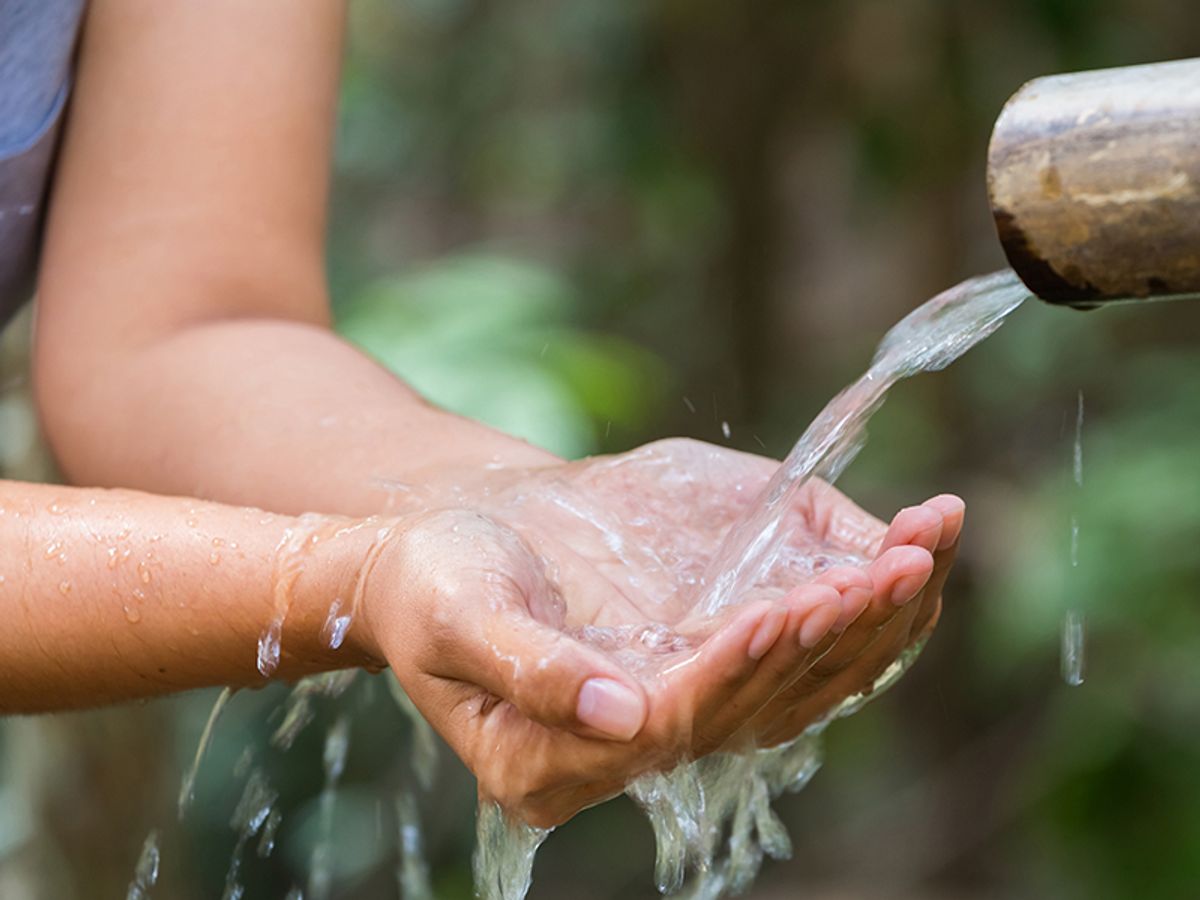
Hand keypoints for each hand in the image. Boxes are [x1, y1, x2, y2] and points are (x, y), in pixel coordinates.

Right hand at [362, 439, 961, 825]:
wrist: (452, 541)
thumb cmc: (432, 583)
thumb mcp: (458, 618)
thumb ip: (531, 670)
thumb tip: (623, 715)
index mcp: (556, 761)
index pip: (667, 723)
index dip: (728, 670)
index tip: (777, 608)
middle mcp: (636, 743)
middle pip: (754, 706)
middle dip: (824, 638)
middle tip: (886, 571)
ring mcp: (684, 700)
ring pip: (801, 681)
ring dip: (869, 617)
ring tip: (922, 548)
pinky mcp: (715, 654)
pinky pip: (807, 642)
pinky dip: (865, 594)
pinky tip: (918, 540)